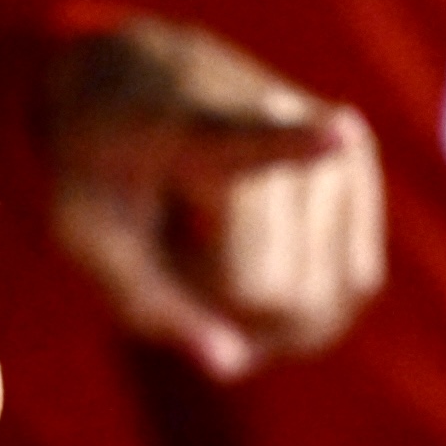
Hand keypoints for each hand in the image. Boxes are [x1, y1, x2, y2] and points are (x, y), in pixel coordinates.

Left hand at [47, 16, 384, 380]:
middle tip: (173, 269)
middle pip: (274, 290)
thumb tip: (229, 366)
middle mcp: (275, 116)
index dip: (295, 145)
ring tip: (208, 250)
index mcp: (188, 126)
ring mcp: (327, 136)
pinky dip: (307, 303)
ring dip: (261, 309)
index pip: (245, 142)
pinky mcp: (359, 161)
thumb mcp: (86, 237)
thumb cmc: (101, 168)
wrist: (138, 79)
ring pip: (320, 298)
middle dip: (223, 311)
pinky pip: (355, 283)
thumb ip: (147, 303)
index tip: (337, 132)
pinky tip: (260, 265)